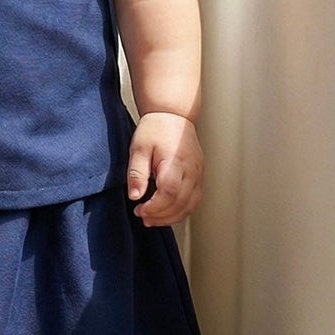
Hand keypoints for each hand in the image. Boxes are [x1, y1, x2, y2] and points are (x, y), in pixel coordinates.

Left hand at [127, 112, 202, 226]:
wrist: (172, 115)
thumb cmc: (155, 129)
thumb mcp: (138, 148)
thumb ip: (137, 173)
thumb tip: (135, 196)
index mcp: (176, 161)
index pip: (169, 192)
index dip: (155, 207)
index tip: (139, 210)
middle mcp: (192, 169)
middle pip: (181, 202)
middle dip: (161, 216)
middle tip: (144, 217)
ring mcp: (198, 173)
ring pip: (191, 205)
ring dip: (172, 217)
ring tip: (153, 218)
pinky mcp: (199, 176)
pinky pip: (195, 200)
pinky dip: (181, 210)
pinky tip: (167, 212)